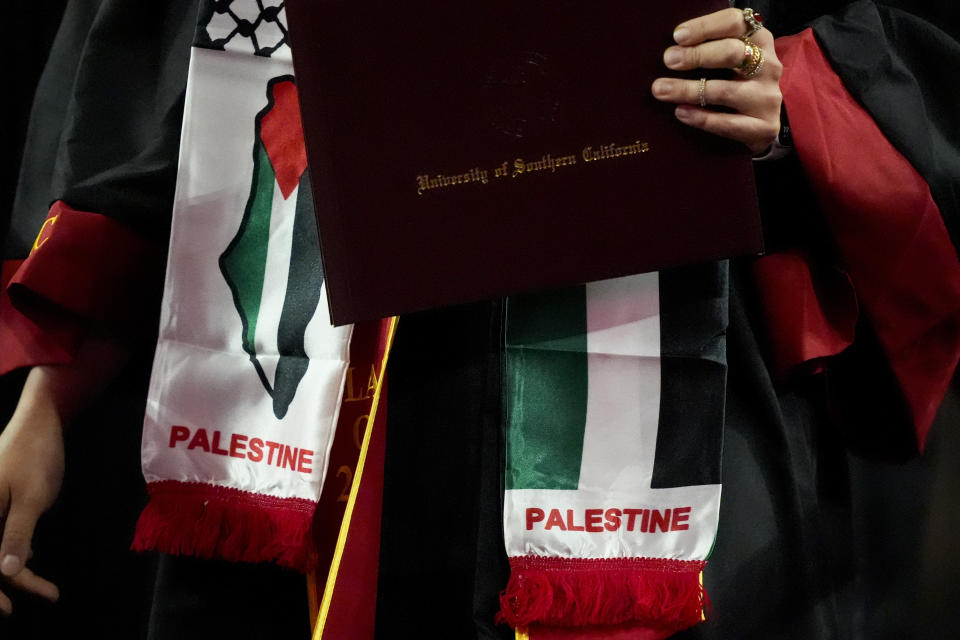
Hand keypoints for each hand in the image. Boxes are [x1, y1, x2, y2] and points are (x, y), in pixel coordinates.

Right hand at [0, 368, 64, 614]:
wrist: (40, 422)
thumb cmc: (35, 456)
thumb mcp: (32, 499)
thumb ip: (17, 534)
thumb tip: (4, 571)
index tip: (9, 608)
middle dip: (8, 583)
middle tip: (37, 599)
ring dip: (16, 568)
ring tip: (46, 587)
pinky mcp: (0, 502)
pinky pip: (1, 533)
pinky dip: (15, 549)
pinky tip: (32, 561)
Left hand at [651, 7, 782, 153]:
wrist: (763, 124)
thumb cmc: (737, 84)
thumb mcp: (731, 59)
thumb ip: (709, 48)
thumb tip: (671, 50)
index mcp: (759, 41)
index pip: (735, 22)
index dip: (705, 27)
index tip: (678, 36)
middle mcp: (768, 66)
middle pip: (731, 53)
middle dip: (696, 55)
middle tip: (669, 60)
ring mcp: (766, 97)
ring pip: (724, 91)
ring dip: (688, 89)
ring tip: (661, 90)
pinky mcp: (763, 127)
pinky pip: (728, 123)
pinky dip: (701, 118)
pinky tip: (680, 112)